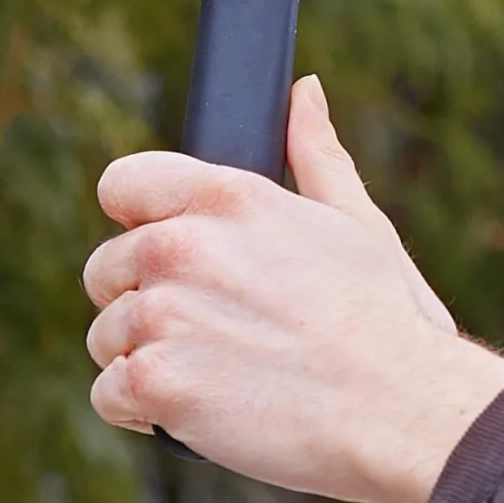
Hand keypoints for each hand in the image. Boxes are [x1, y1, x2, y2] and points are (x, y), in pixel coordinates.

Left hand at [83, 75, 503, 502]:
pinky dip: (145, 410)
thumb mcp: (357, 220)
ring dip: (148, 357)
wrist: (397, 406)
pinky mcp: (154, 382)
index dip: (139, 217)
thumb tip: (304, 92)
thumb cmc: (385, 317)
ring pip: (107, 335)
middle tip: (216, 326)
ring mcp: (164, 314)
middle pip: (105, 268)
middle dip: (145, 298)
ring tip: (222, 369)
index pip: (122, 182)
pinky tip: (204, 408)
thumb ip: (315, 153)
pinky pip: (109, 393)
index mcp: (230, 197)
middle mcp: (184, 246)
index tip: (169, 251)